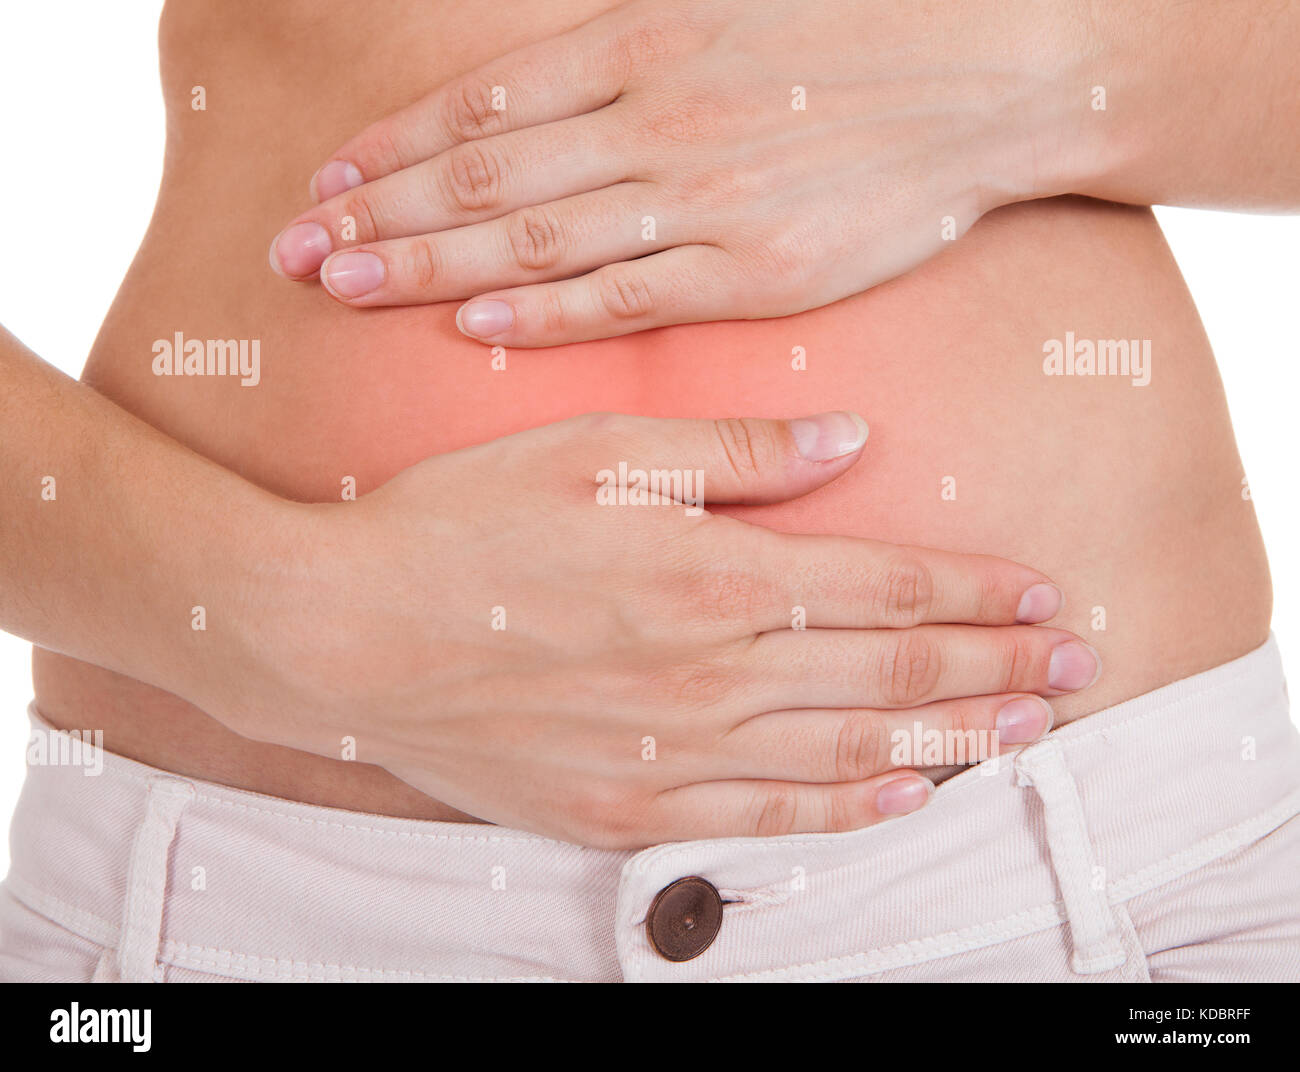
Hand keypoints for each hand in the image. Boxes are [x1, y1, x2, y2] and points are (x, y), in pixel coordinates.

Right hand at [225, 411, 1097, 847]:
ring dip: (948, 740)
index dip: (975, 592)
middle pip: (888, 675)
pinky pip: (762, 821)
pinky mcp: (622, 807)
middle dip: (994, 667)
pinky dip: (844, 812)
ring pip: (846, 754)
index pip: (882, 587)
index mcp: (709, 573)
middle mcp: (708, 672)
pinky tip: (901, 799)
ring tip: (1026, 733)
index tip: (1044, 592)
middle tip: (1075, 667)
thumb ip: (732, 452)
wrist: (341, 633)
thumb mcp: (590, 449)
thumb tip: (848, 439)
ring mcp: (669, 752)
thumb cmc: (458, 524)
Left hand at [269, 0, 1093, 345]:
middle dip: (375, 214)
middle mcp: (653, 113)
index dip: (392, 146)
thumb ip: (632, 36)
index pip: (481, 101)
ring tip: (345, 289)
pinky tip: (472, 328)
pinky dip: (541, 313)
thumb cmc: (866, 34)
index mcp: (643, 40)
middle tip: (294, 254)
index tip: (324, 182)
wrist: (1000, 69)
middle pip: (481, 171)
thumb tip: (556, 71)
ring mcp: (701, 192)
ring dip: (426, 265)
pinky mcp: (753, 264)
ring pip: (530, 235)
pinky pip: (623, 295)